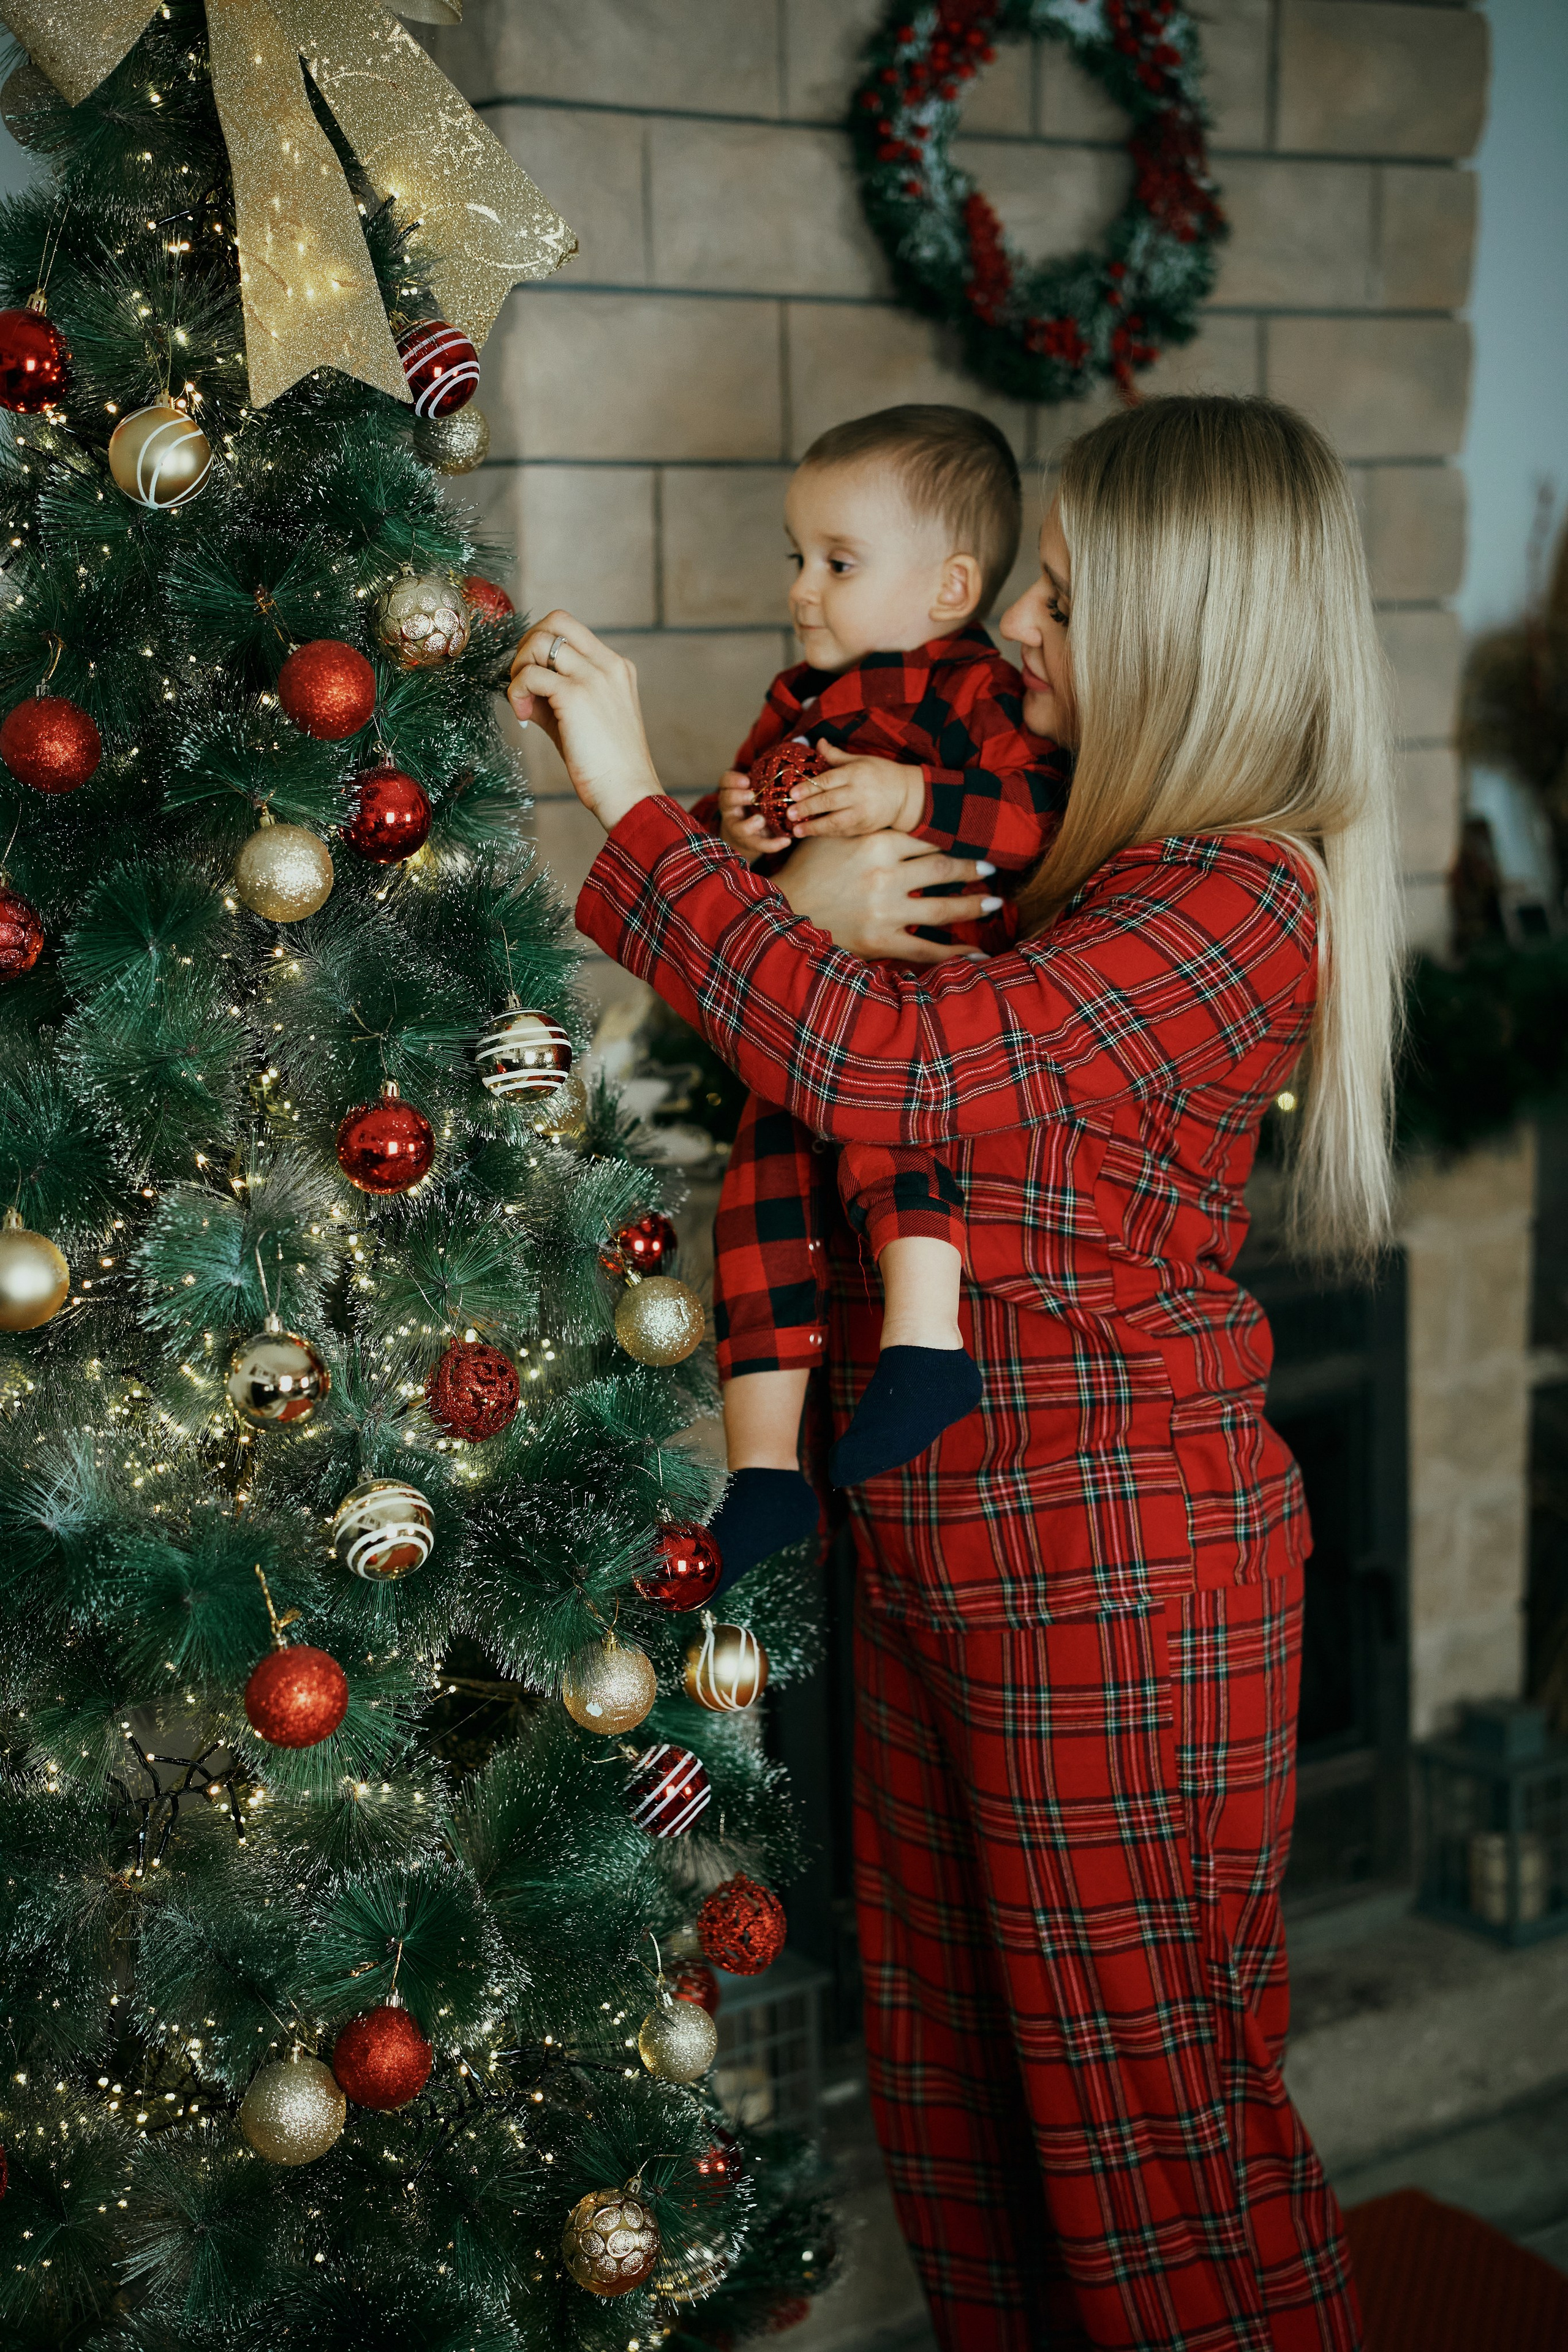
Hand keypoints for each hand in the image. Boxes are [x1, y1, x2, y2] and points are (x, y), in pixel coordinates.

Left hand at [509, 612, 663, 831]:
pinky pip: (530, 674)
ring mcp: (594, 676)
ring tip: (522, 700)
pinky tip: (523, 715)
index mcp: (615, 667)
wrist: (627, 792)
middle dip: (527, 644)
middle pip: (557, 619)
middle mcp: (608, 664)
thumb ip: (555, 696)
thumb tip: (520, 688)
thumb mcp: (582, 720)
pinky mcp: (576, 694)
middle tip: (522, 679)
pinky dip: (517, 691)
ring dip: (519, 667)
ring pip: (540, 641)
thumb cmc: (605, 764)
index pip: (571, 630)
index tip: (534, 677)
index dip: (542, 646)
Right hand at [717, 768, 789, 861]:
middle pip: (727, 800)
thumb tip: (797, 753)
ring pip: (739, 828)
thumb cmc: (757, 805)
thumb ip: (767, 777)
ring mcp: (739, 828)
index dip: (733, 780)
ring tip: (761, 820)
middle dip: (738, 797)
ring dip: (750, 824)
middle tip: (751, 796)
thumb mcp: (757, 790)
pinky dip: (773, 844)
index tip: (746, 779)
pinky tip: (786, 841)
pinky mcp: (751, 844)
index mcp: (732, 792)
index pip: (725, 781)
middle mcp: (732, 810)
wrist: (749, 836)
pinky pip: (760, 845)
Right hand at [776, 832, 998, 962]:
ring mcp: (885, 912)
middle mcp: (885, 877)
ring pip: (942, 909)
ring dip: (974, 905)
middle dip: (973, 869)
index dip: (954, 838)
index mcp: (875, 844)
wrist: (780, 909)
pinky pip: (927, 951)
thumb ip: (864, 819)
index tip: (972, 837)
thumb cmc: (805, 867)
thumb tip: (884, 797)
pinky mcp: (881, 942)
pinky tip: (978, 955)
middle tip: (993, 867)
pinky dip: (955, 954)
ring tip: (994, 902)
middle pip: (944, 870)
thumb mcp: (833, 834)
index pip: (928, 838)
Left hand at [789, 745, 924, 837]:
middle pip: (828, 802)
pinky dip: (825, 833)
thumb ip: (836, 755)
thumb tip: (817, 742)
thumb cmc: (880, 774)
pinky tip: (812, 833)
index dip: (808, 788)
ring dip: (813, 827)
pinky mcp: (864, 827)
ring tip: (796, 830)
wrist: (906, 795)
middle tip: (789, 813)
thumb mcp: (860, 760)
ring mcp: (862, 813)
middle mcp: (858, 794)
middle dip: (807, 808)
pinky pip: (841, 831)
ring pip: (834, 821)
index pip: (827, 781)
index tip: (792, 793)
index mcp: (855, 774)